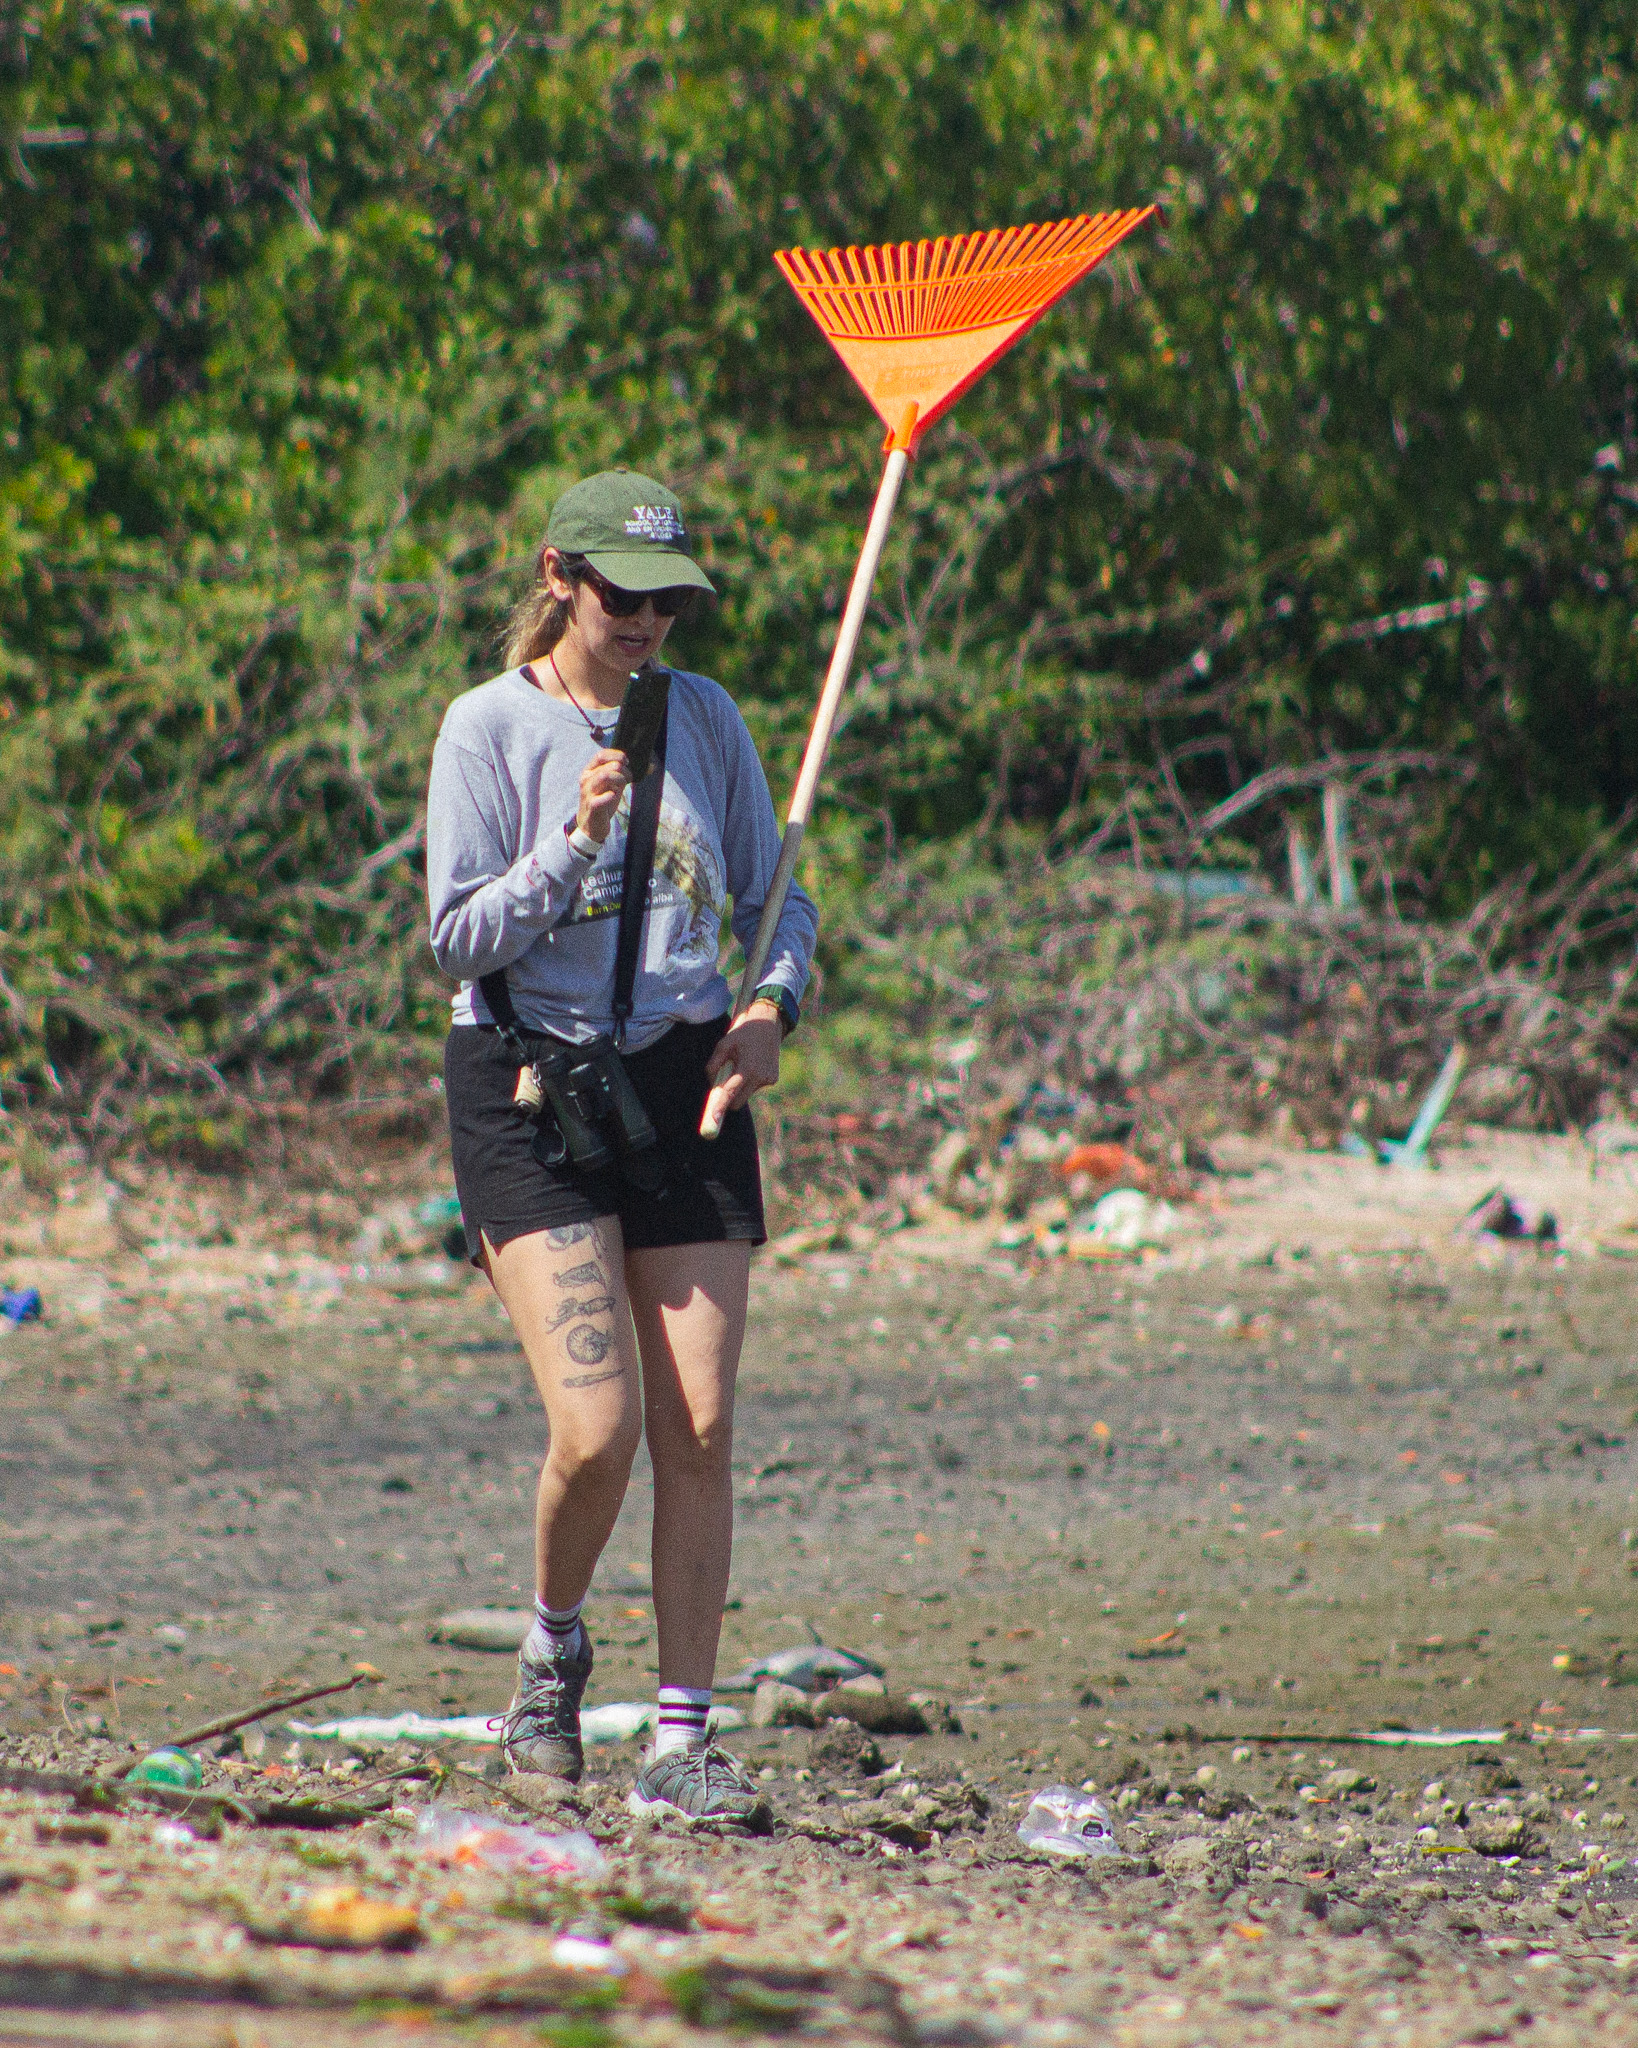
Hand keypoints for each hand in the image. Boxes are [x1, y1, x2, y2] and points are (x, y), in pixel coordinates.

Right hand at [576, 747, 631, 842]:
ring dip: (619, 779)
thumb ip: (625, 774)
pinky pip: (600, 798)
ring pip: (604, 776)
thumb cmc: (604, 801)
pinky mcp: (592, 807)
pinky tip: (613, 796)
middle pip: (608, 766)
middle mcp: (586, 779)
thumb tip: (652, 767)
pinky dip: (610, 795)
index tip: (627, 763)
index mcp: (589, 771)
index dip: (617, 755)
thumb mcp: (614, 785)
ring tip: (622, 787)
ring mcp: (588, 793)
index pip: (601, 755)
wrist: (592, 825)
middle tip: (628, 779)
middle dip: (624, 771)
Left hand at [699, 1004, 781, 1138]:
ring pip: (746, 1094)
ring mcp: (768, 1079)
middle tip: (723, 1084)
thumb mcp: (723, 1044)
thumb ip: (714, 1065)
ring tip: (742, 1064)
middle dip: (729, 1098)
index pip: (730, 1093)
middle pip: (738, 1102)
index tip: (713, 1119)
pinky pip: (754, 1087)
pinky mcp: (773, 1079)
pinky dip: (749, 1081)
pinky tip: (752, 1063)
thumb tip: (711, 1084)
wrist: (768, 1024)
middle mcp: (759, 1077)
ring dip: (739, 1086)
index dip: (720, 1107)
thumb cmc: (743, 1033)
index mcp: (747, 1068)